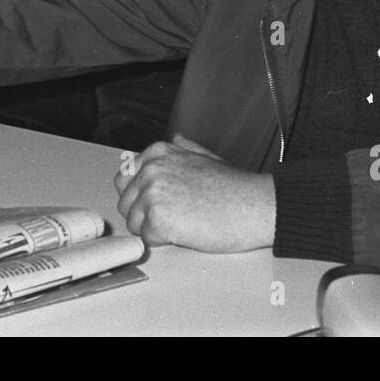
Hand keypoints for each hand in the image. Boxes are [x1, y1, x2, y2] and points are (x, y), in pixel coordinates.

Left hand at [114, 133, 274, 252]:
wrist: (254, 205)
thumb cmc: (235, 187)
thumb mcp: (207, 156)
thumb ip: (184, 149)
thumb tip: (177, 138)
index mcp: (159, 153)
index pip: (125, 178)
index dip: (141, 195)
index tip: (160, 202)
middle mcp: (151, 170)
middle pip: (126, 202)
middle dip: (144, 214)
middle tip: (175, 216)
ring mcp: (153, 194)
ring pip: (133, 223)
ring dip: (153, 229)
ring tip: (183, 223)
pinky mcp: (158, 220)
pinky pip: (146, 239)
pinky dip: (163, 241)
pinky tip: (185, 232)